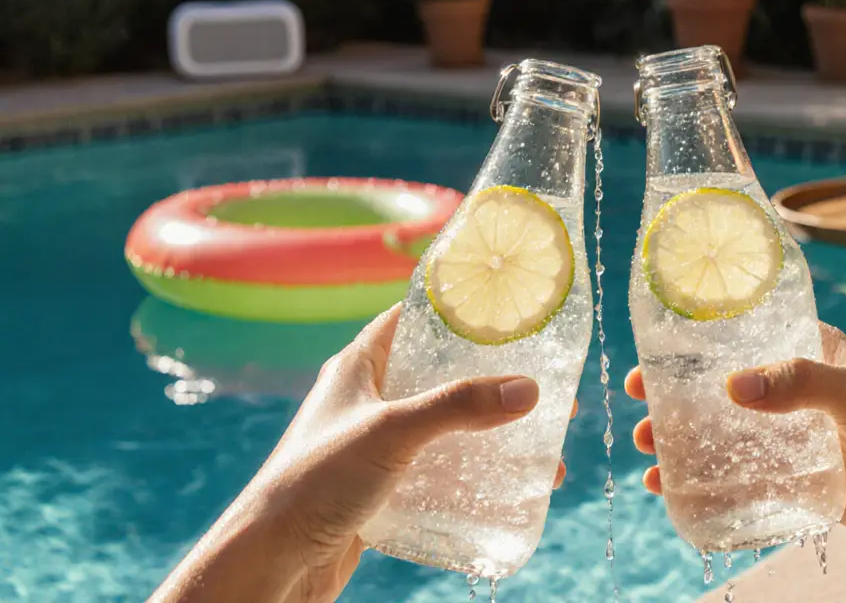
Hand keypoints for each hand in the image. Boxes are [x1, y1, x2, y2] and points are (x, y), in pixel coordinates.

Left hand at [152, 304, 574, 602]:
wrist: (273, 562)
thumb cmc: (314, 482)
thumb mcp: (392, 432)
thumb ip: (458, 407)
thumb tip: (527, 390)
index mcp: (359, 366)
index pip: (412, 319)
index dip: (457, 312)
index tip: (506, 313)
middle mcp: (366, 400)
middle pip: (440, 376)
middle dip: (492, 382)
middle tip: (542, 391)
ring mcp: (373, 445)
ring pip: (443, 428)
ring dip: (488, 433)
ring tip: (540, 448)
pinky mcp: (380, 487)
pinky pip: (435, 470)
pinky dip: (469, 472)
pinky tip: (503, 486)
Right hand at [626, 322, 845, 547]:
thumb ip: (800, 384)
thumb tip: (732, 388)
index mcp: (809, 354)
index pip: (741, 339)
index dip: (694, 345)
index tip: (654, 353)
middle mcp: (793, 393)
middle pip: (719, 390)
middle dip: (674, 398)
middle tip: (638, 404)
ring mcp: (790, 440)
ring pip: (721, 436)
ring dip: (680, 441)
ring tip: (648, 450)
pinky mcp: (793, 482)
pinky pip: (738, 480)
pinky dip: (702, 483)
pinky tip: (671, 489)